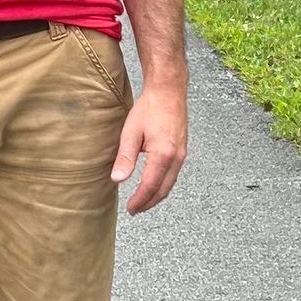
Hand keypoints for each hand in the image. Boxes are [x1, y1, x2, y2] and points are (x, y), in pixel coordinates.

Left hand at [110, 83, 186, 215]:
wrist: (169, 90)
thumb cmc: (150, 107)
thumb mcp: (131, 132)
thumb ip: (125, 157)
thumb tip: (117, 179)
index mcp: (163, 155)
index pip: (150, 186)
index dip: (140, 201)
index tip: (130, 209)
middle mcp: (176, 157)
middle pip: (163, 189)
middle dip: (149, 203)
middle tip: (135, 210)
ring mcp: (182, 154)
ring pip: (170, 183)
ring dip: (157, 195)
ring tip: (143, 201)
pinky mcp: (182, 150)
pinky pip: (174, 174)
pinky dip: (163, 184)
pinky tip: (154, 184)